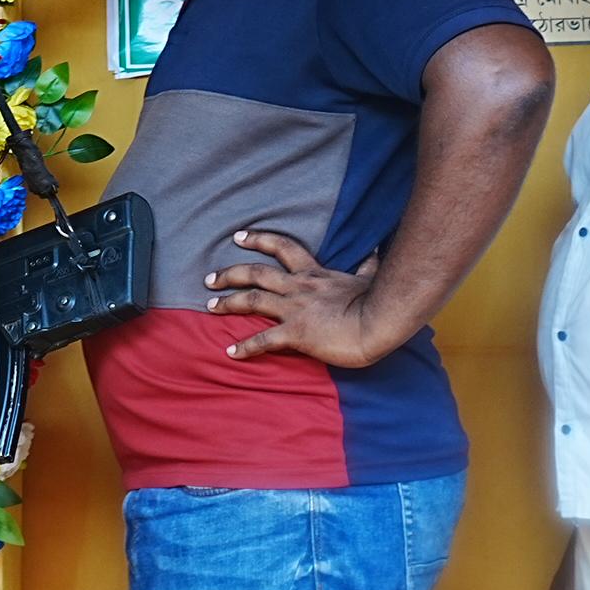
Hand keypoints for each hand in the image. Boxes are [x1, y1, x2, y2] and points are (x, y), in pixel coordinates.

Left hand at [209, 232, 387, 366]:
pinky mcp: (296, 333)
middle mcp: (299, 287)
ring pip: (253, 299)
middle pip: (256, 273)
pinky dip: (245, 347)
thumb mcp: (368, 279)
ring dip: (228, 302)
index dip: (259, 239)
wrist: (380, 321)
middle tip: (209, 278)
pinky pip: (264, 339)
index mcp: (315, 274)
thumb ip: (366, 268)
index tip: (239, 236)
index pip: (283, 248)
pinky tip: (230, 353)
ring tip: (209, 306)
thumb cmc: (378, 301)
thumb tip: (374, 254)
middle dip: (230, 274)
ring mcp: (296, 309)